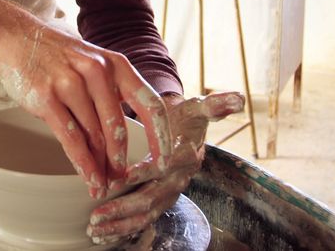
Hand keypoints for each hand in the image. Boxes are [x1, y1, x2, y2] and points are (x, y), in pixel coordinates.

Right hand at [0, 0, 174, 198]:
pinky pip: (71, 138)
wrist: (17, 36)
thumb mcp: (93, 64)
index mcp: (116, 64)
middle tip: (121, 179)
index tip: (163, 161)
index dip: (161, 137)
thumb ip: (111, 95)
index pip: (150, 105)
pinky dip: (81, 162)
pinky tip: (87, 176)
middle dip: (120, 159)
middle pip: (118, 127)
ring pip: (93, 136)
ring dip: (99, 165)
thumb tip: (121, 141)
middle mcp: (97, 71)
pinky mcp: (47, 97)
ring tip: (102, 184)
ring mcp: (70, 83)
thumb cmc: (59, 58)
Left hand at [86, 91, 244, 243]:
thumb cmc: (184, 117)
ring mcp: (169, 194)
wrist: (185, 131)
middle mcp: (178, 179)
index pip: (163, 168)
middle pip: (150, 198)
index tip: (117, 179)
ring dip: (120, 225)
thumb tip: (239, 99)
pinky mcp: (161, 202)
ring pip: (145, 214)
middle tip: (97, 215)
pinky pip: (142, 220)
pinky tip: (102, 236)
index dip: (141, 174)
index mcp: (184, 156)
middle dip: (123, 208)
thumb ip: (214, 105)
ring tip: (95, 231)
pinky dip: (122, 229)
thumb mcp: (197, 107)